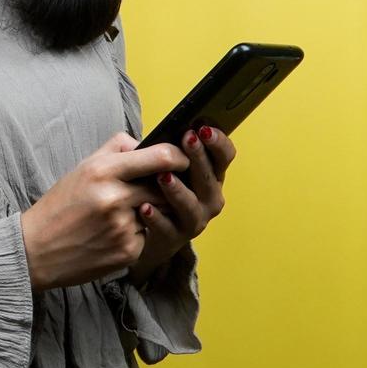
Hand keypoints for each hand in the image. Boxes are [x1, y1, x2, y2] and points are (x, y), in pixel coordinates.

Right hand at [20, 133, 189, 290]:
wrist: (36, 250)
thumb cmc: (59, 206)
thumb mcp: (82, 168)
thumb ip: (116, 150)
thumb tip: (146, 143)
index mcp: (101, 171)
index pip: (160, 157)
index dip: (179, 157)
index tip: (181, 159)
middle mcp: (114, 198)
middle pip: (165, 186)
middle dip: (165, 187)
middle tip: (153, 188)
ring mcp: (123, 226)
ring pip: (159, 212)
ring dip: (150, 211)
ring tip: (121, 214)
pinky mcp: (128, 251)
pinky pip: (148, 235)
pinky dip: (137, 233)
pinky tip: (113, 234)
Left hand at [129, 126, 235, 285]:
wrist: (143, 231)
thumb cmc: (155, 189)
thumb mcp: (164, 166)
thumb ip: (165, 150)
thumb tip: (162, 130)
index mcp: (209, 176)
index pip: (224, 157)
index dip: (218, 142)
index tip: (205, 128)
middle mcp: (208, 199)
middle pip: (210, 180)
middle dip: (200, 159)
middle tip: (188, 139)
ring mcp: (193, 220)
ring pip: (191, 207)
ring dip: (178, 190)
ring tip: (163, 176)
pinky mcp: (173, 239)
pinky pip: (166, 228)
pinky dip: (157, 218)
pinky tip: (144, 207)